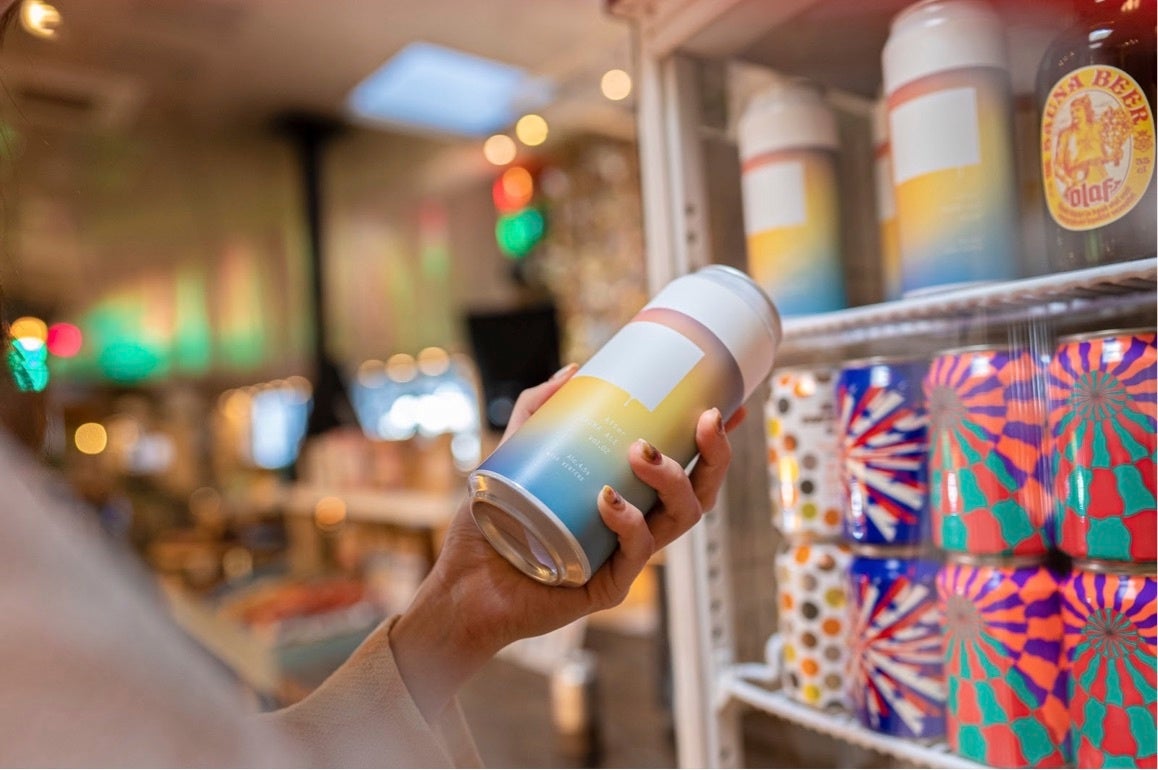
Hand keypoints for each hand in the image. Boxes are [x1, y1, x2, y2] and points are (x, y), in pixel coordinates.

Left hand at [390, 365, 744, 719]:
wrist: (460, 587)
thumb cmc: (490, 527)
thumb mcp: (512, 456)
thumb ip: (537, 411)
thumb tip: (574, 371)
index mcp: (626, 499)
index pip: (685, 468)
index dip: (714, 442)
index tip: (730, 404)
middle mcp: (634, 528)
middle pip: (697, 493)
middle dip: (712, 455)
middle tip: (702, 419)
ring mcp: (624, 558)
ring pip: (679, 520)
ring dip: (672, 480)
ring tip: (642, 452)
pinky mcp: (607, 586)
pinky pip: (636, 554)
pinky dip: (629, 523)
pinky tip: (607, 501)